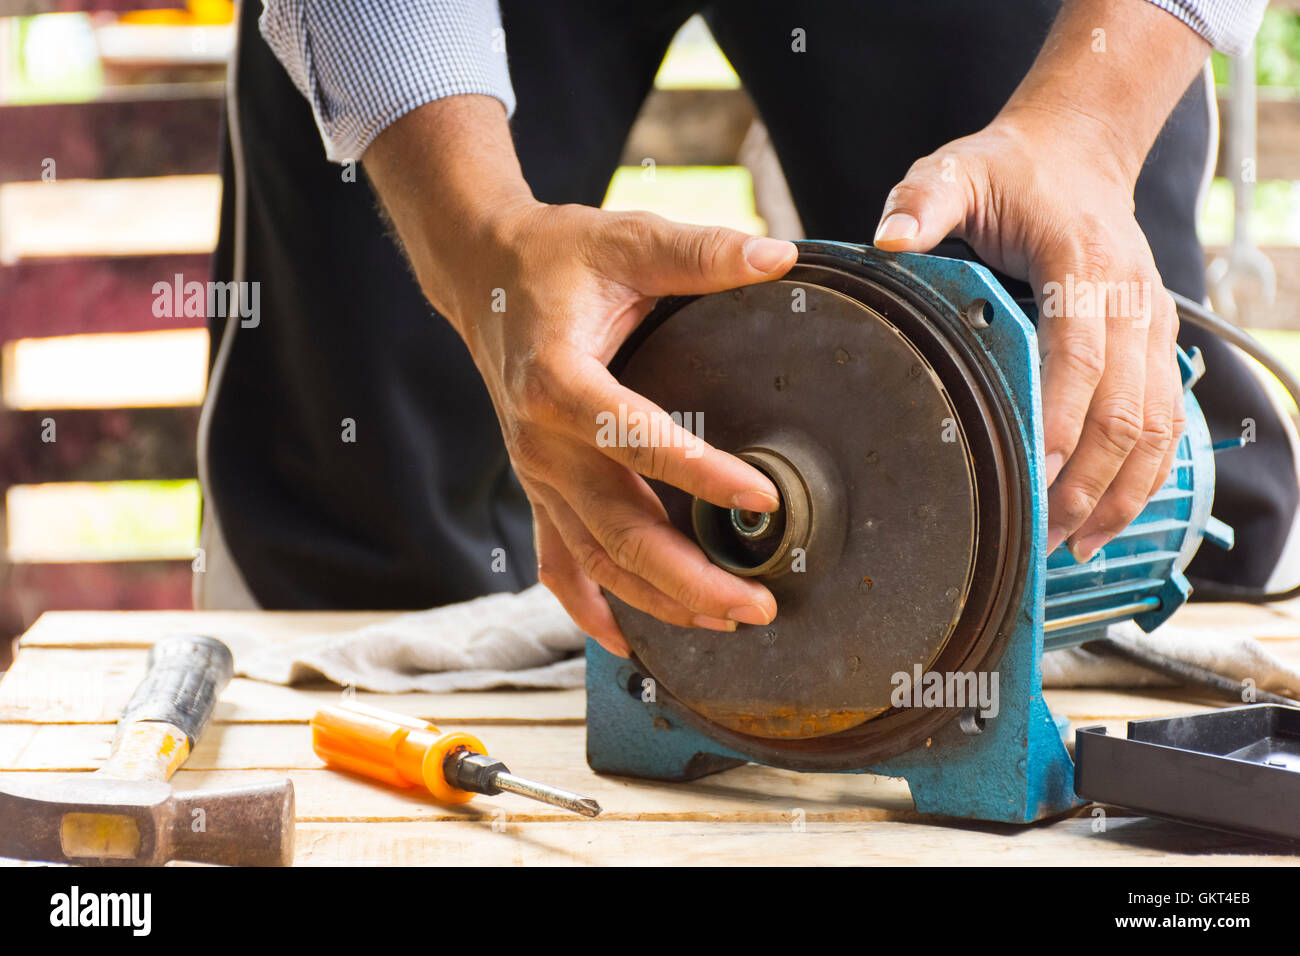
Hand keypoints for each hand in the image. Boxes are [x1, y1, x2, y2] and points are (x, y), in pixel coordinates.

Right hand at [364, 96, 797, 655]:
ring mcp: (537, 475)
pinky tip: (627, 643)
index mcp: (557, 381)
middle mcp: (540, 442)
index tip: (762, 497)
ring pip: (595, 559)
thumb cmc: (556, 260)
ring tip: (725, 622)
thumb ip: (701, 253)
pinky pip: (559, 564)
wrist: (485, 278)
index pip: (632, 438)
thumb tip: (780, 256)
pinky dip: (590, 609)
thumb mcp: (627, 241)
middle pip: (616, 528)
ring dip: (657, 600)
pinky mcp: (540, 490)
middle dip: (689, 576)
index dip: (699, 473)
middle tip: (757, 603)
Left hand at [871, 0, 1208, 561]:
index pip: (1081, 354)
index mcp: (1084, 263)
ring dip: (1121, 491)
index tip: (1030, 476)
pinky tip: (1108, 515)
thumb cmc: (1013, 171)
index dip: (1060, 418)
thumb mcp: (956, 170)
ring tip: (1076, 544)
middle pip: (1126, 407)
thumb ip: (922, 202)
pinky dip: (1144, 475)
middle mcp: (1132, 298)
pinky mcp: (1157, 344)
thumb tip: (888, 241)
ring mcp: (1153, 324)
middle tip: (1044, 534)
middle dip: (1087, 480)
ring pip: (1157, 425)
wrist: (1079, 153)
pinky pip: (1166, 421)